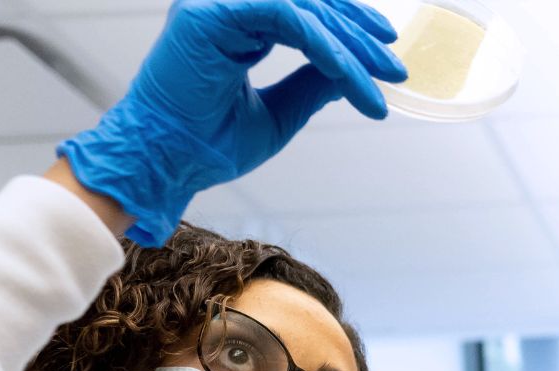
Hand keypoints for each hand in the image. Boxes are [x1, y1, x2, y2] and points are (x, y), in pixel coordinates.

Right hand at [57, 0, 408, 244]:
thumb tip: (351, 70)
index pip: (305, 10)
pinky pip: (284, 17)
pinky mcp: (209, 15)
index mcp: (235, 24)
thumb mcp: (280, 112)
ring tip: (379, 76)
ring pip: (304, 8)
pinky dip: (321, 44)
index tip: (387, 53)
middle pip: (310, 4)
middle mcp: (224, 8)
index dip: (350, 27)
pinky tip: (345, 71)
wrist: (164, 165)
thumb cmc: (208, 146)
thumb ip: (313, 83)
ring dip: (348, 44)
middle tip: (394, 67)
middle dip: (358, 35)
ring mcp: (215, 6)